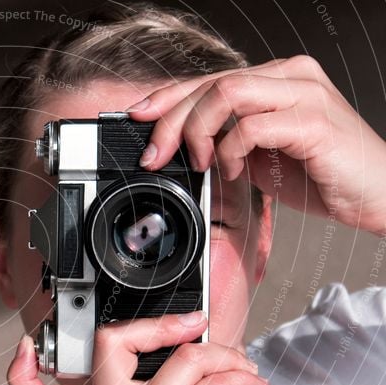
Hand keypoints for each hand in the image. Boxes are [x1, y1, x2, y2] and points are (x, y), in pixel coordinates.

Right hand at [7, 312, 272, 384]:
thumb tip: (184, 327)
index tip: (33, 345)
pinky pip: (213, 379)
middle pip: (109, 342)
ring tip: (241, 368)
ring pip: (183, 356)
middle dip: (160, 323)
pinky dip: (242, 376)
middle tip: (194, 323)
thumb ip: (166, 372)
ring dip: (226, 355)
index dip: (23, 370)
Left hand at [127, 55, 385, 235]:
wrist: (375, 194)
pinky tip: (231, 171)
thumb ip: (224, 144)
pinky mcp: (313, 120)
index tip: (137, 118)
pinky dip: (230, 151)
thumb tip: (178, 150)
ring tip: (198, 162)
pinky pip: (252, 126)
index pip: (209, 79)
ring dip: (198, 131)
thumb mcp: (258, 157)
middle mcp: (289, 76)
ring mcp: (304, 93)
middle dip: (170, 119)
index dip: (167, 97)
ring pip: (227, 93)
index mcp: (275, 79)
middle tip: (154, 154)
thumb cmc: (321, 175)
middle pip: (211, 83)